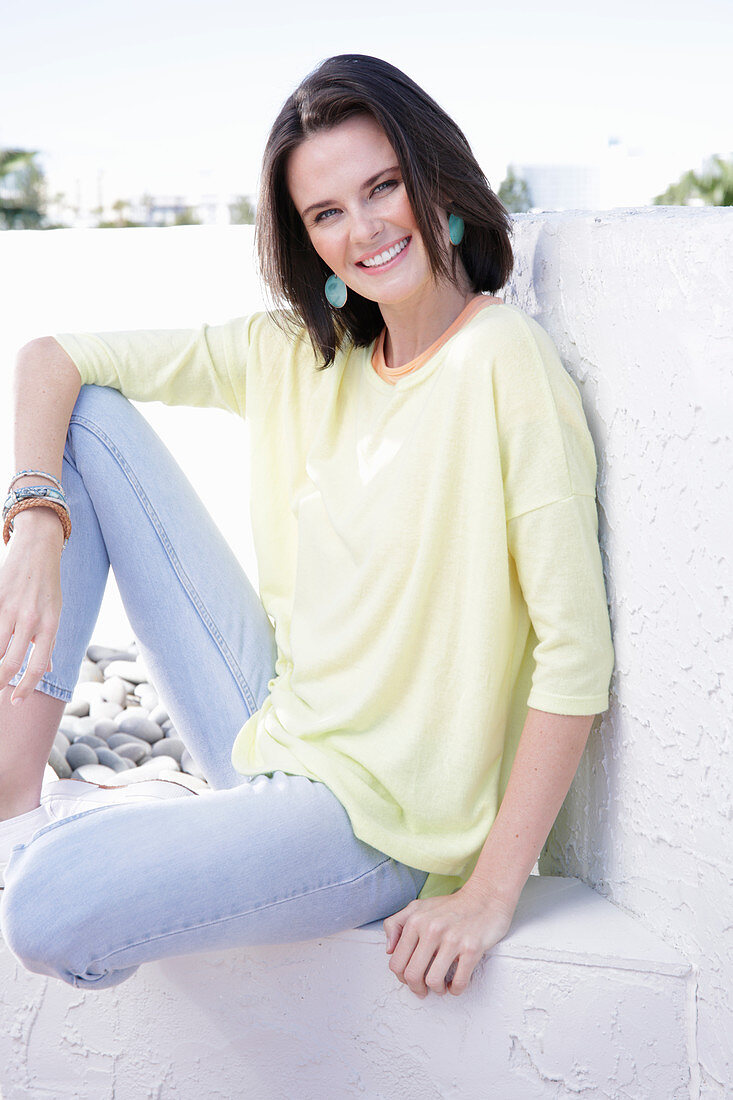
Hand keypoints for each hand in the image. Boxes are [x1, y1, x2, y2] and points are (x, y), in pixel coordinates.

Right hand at [0, 519, 62, 703]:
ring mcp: (9, 608)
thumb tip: (47, 669)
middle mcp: (30, 619)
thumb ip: (48, 642)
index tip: (15, 702)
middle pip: (9, 662)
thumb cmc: (47, 586)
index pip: (37, 666)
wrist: (38, 550)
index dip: (26, 688)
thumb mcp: (55, 613)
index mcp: (49, 625)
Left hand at [383, 883, 514, 998]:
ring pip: (433, 981)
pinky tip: (456, 984)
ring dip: (437, 990)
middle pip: (412, 974)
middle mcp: (431, 929)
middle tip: (424, 989)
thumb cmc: (451, 906)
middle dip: (416, 988)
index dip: (401, 977)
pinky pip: (459, 982)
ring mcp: (452, 939)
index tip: (410, 979)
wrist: (486, 897)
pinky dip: (456, 989)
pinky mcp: (472, 948)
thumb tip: (388, 950)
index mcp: (415, 921)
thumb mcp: (419, 907)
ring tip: (441, 986)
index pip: (397, 962)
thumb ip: (396, 924)